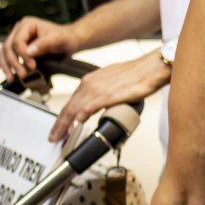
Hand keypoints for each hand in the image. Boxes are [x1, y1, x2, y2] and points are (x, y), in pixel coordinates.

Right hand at [0, 16, 82, 80]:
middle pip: (8, 47)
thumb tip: (29, 52)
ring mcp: (17, 38)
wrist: (71, 40)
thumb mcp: (59, 39)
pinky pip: (4, 54)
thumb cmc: (66, 37)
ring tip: (12, 77)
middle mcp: (19, 30)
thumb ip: (44, 44)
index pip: (18, 41)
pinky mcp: (17, 47)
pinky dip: (1, 62)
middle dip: (13, 62)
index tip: (32, 65)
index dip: (23, 55)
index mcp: (28, 24)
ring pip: (4, 52)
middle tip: (22, 74)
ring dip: (6, 65)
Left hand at [48, 50, 170, 141]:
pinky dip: (77, 120)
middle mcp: (90, 83)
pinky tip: (73, 128)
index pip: (72, 100)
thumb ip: (105, 91)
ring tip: (59, 137)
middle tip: (53, 136)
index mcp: (92, 80)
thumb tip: (104, 103)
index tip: (60, 125)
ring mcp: (97, 89)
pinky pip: (86, 109)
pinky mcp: (106, 96)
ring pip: (73, 109)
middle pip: (68, 106)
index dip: (64, 115)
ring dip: (64, 125)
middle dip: (59, 123)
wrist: (152, 67)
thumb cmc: (139, 73)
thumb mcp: (115, 80)